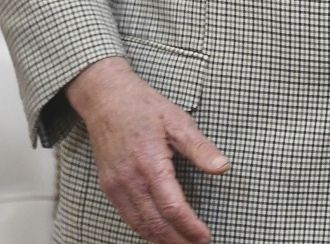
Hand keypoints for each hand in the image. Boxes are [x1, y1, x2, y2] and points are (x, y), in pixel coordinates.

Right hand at [68, 56, 228, 243]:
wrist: (106, 100)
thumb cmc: (144, 108)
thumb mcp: (179, 121)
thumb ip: (201, 148)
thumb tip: (223, 167)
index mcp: (150, 165)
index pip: (173, 208)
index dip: (190, 227)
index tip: (205, 238)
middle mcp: (129, 181)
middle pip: (155, 223)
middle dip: (177, 241)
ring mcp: (116, 186)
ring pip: (139, 224)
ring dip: (160, 240)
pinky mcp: (109, 186)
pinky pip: (128, 216)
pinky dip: (144, 229)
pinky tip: (158, 233)